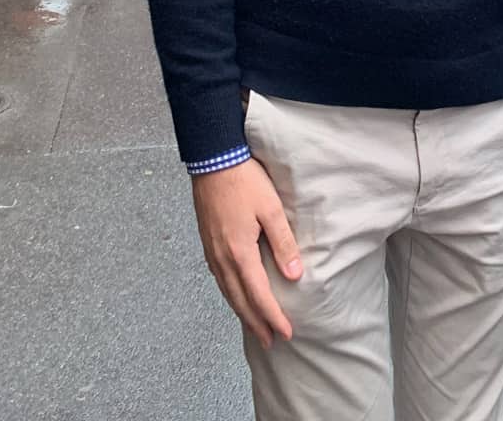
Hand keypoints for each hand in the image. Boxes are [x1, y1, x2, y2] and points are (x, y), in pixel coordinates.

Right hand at [191, 157, 301, 348]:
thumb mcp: (271, 209)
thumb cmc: (244, 181)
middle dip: (256, 323)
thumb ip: (283, 243)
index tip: (286, 333)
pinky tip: (237, 295)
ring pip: (227, 293)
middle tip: (270, 340)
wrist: (213, 161)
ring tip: (255, 325)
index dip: (273, 317)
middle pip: (240, 301)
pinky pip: (220, 280)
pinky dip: (231, 295)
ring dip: (242, 312)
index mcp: (239, 253)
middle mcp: (222, 259)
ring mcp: (212, 253)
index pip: (259, 296)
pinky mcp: (208, 244)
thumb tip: (294, 275)